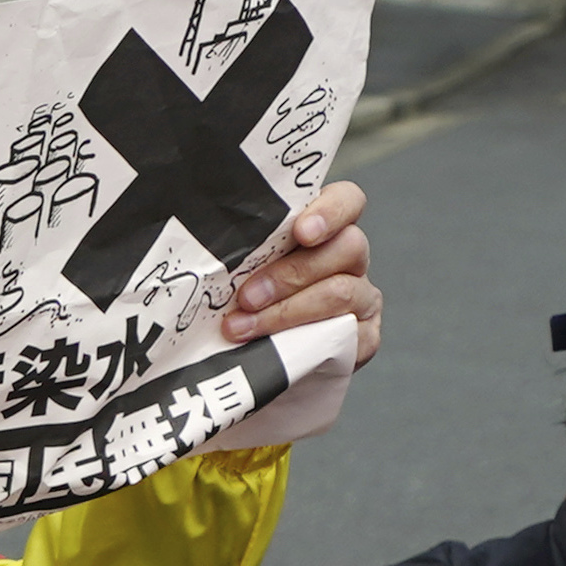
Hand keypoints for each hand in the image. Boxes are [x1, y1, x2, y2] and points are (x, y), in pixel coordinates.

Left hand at [217, 181, 377, 360]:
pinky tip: (272, 350)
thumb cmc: (237, 301)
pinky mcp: (364, 336)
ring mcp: (361, 297)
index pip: (347, 200)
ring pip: (341, 292)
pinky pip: (347, 335)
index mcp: (324, 227)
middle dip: (291, 273)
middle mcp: (349, 258)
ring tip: (242, 328)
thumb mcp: (235, 266)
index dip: (330, 211)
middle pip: (346, 247)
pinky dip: (304, 341)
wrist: (245, 364)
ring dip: (287, 311)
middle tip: (247, 296)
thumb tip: (201, 234)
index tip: (301, 231)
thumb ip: (236, 245)